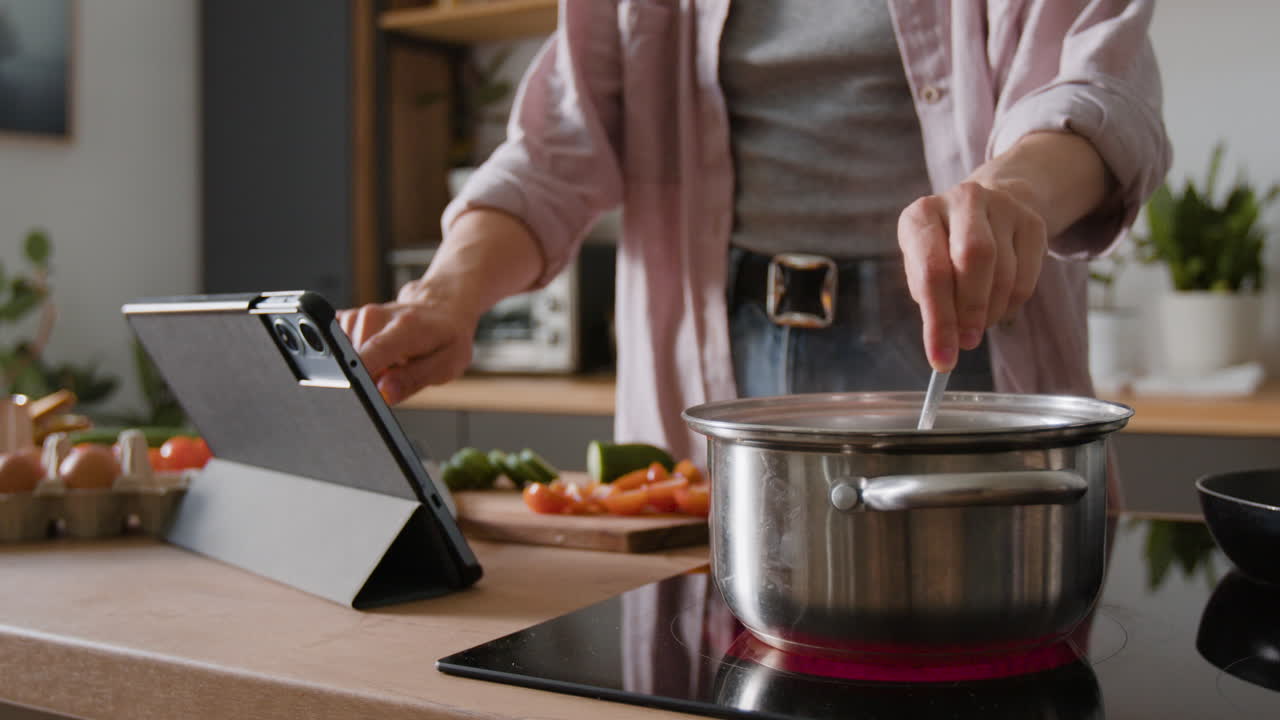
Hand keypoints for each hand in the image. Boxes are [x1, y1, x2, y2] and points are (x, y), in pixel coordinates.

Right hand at [338, 292, 478, 404]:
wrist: (442, 309)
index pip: (371, 353)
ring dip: (364, 368)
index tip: (357, 391)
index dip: (360, 374)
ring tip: (390, 362)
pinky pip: (337, 346)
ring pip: (342, 357)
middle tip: (394, 374)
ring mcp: (360, 315)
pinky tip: (375, 354)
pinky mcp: (349, 318)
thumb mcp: (445, 365)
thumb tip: (383, 393)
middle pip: (352, 360)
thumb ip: (412, 380)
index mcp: (405, 327)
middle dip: (368, 379)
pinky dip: (353, 357)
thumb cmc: (446, 338)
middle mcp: (376, 316)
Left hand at [897, 180, 1046, 371]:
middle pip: (974, 259)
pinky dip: (1012, 304)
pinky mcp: (1032, 222)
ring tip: (979, 324)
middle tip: (967, 342)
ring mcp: (1002, 206)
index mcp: (922, 215)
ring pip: (1004, 271)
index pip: (931, 271)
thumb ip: (931, 301)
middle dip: (970, 311)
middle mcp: (962, 200)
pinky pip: (1027, 276)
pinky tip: (998, 307)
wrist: (987, 209)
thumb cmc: (942, 250)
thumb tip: (945, 347)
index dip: (938, 321)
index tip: (942, 360)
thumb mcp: (923, 267)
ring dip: (992, 311)